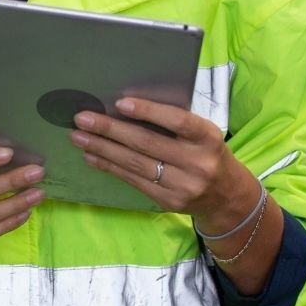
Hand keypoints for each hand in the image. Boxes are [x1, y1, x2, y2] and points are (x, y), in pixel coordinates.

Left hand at [68, 97, 255, 228]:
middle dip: (110, 130)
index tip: (120, 103)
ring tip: (79, 137)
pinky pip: (133, 181)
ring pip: (135, 164)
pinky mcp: (168, 202)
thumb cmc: (207, 153)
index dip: (149, 111)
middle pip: (147, 143)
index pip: (178, 121)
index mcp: (208, 138)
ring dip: (103, 149)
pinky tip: (92, 156)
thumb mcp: (202, 135)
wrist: (226, 197)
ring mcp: (183, 185)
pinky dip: (110, 167)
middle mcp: (197, 163)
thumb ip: (174, 123)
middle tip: (82, 118)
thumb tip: (124, 107)